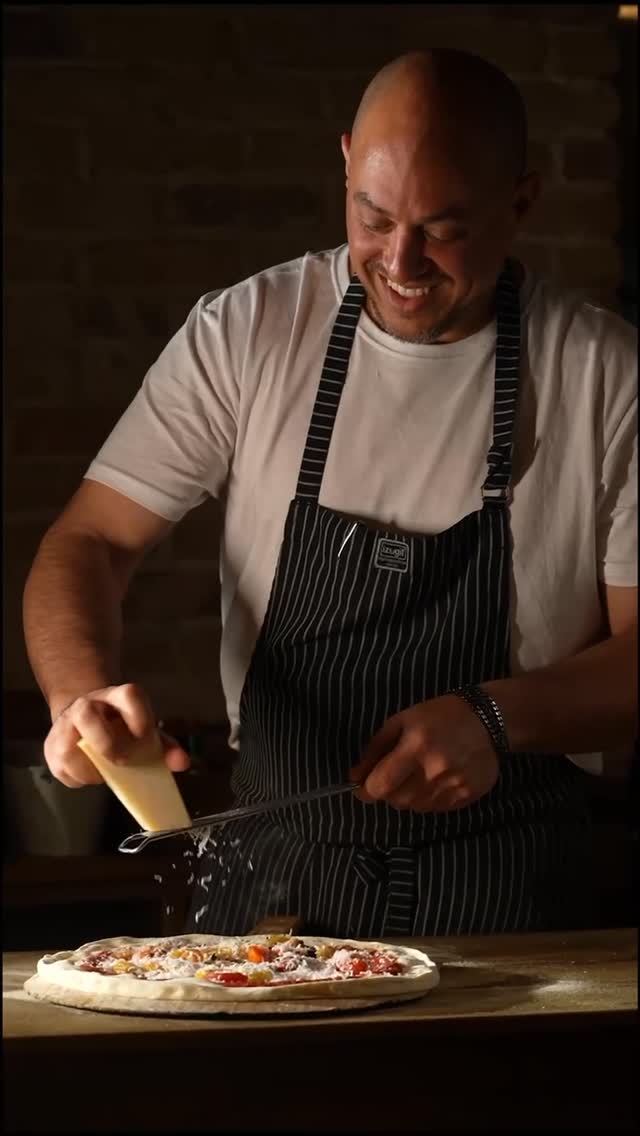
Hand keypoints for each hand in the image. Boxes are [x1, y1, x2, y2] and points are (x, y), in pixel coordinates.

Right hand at [44, 683, 190, 787]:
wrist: (84, 717)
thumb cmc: (120, 726)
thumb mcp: (144, 729)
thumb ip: (165, 746)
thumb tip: (181, 762)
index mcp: (115, 697)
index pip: (129, 695)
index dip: (140, 716)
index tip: (146, 738)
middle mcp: (86, 705)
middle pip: (86, 713)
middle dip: (105, 742)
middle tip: (122, 760)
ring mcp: (64, 725)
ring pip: (68, 749)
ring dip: (91, 770)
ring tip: (106, 772)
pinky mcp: (50, 747)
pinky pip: (63, 770)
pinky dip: (81, 779)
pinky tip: (92, 773)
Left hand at [350, 694, 498, 811]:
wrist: (489, 719)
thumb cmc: (439, 715)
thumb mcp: (402, 720)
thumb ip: (375, 749)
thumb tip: (355, 776)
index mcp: (416, 746)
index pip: (381, 785)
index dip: (366, 790)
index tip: (362, 786)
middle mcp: (435, 770)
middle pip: (396, 800)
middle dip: (388, 790)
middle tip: (395, 773)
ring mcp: (453, 786)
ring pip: (415, 807)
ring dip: (408, 795)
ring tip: (418, 773)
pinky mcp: (467, 797)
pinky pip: (435, 809)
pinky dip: (428, 798)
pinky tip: (436, 778)